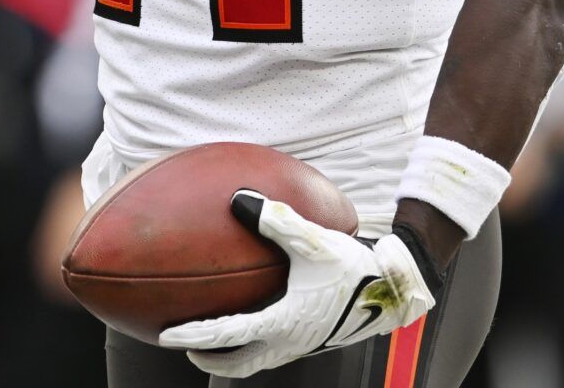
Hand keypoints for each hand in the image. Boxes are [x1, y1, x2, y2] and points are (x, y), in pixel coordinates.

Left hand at [159, 191, 434, 377]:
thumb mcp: (314, 240)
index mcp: (284, 323)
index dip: (194, 336)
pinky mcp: (317, 339)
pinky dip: (257, 342)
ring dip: (233, 356)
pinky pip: (277, 348)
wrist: (396, 289)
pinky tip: (260, 315)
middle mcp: (291, 342)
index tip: (167, 334)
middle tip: (185, 348)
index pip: (227, 336)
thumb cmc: (356, 265)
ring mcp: (304, 345)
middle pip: (239, 364)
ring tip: (215, 343)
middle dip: (209, 359)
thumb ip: (276, 219)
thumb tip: (238, 199)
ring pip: (259, 361)